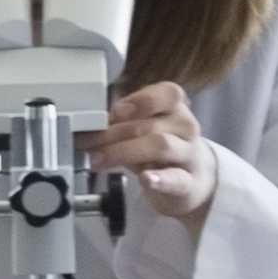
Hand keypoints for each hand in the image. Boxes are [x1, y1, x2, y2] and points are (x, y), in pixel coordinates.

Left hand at [86, 82, 218, 228]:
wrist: (194, 181)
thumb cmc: (159, 150)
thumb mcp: (144, 130)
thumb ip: (122, 124)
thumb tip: (87, 124)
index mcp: (174, 110)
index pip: (169, 94)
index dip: (143, 100)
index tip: (115, 112)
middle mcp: (185, 129)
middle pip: (151, 125)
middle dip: (112, 133)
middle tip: (84, 143)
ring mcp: (189, 156)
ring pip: (162, 146)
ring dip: (124, 152)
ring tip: (97, 161)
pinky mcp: (188, 184)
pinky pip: (177, 179)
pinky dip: (160, 179)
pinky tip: (146, 179)